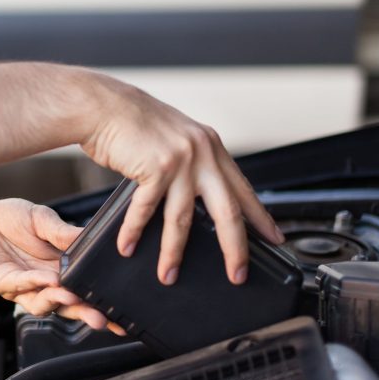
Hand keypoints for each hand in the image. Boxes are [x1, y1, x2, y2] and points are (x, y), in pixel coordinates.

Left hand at [0, 198, 121, 332]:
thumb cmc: (9, 220)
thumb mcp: (41, 218)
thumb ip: (62, 232)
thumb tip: (88, 238)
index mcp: (58, 268)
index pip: (82, 291)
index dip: (100, 304)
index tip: (119, 314)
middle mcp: (42, 282)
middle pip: (66, 306)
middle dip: (84, 313)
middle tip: (100, 318)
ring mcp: (21, 286)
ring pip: (42, 304)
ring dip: (58, 301)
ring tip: (71, 296)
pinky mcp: (0, 281)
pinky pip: (18, 286)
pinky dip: (33, 283)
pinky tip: (47, 279)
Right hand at [82, 78, 284, 286]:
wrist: (104, 105)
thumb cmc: (133, 122)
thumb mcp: (176, 138)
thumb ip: (193, 162)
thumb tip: (200, 197)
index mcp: (211, 146)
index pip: (244, 190)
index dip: (261, 218)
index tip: (274, 238)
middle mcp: (202, 153)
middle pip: (228, 212)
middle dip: (235, 249)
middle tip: (238, 274)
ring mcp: (180, 161)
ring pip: (183, 220)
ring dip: (173, 253)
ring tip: (168, 274)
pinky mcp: (155, 168)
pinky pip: (146, 211)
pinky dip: (134, 232)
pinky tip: (128, 246)